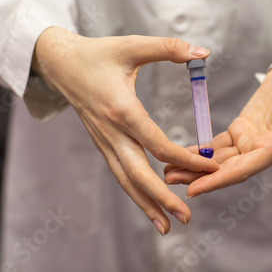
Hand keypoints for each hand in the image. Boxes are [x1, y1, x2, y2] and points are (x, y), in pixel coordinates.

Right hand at [32, 27, 218, 234]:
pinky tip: (149, 203)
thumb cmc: (97, 53)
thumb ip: (169, 48)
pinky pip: (120, 172)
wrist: (60, 65)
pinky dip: (135, 191)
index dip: (186, 159)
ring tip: (166, 226)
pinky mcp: (103, 143)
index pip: (157, 144)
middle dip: (162, 199)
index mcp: (122, 109)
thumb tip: (203, 52)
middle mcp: (111, 132)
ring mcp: (104, 141)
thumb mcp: (132, 45)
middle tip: (186, 218)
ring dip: (146, 204)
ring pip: (125, 180)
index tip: (211, 167)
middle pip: (137, 174)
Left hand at [164, 58, 271, 197]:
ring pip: (217, 158)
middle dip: (196, 176)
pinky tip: (180, 153)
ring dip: (193, 165)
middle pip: (224, 169)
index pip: (241, 170)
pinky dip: (199, 150)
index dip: (217, 180)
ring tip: (167, 170)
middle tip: (168, 179)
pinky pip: (216, 144)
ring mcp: (248, 141)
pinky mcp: (241, 129)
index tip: (194, 190)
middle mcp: (259, 151)